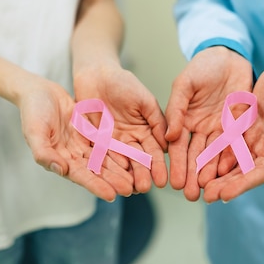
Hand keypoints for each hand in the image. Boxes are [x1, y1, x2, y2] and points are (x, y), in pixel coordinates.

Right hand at [17, 78, 134, 201]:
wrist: (39, 91)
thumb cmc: (32, 111)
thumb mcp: (34, 131)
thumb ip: (44, 153)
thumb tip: (61, 170)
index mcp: (59, 159)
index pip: (80, 176)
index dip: (96, 186)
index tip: (111, 195)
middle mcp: (73, 155)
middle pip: (96, 171)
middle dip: (113, 181)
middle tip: (131, 190)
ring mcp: (83, 144)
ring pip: (104, 159)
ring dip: (119, 169)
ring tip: (136, 178)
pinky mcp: (91, 133)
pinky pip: (107, 143)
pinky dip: (119, 150)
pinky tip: (133, 156)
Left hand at [74, 65, 167, 193]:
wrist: (96, 74)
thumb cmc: (123, 82)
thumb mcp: (144, 100)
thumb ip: (156, 120)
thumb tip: (170, 141)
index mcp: (145, 131)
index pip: (153, 152)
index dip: (158, 166)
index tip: (163, 180)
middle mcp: (129, 140)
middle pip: (136, 161)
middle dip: (141, 175)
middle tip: (145, 188)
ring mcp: (111, 142)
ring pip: (118, 163)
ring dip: (123, 177)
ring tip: (127, 189)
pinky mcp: (94, 141)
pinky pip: (98, 156)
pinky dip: (102, 168)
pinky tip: (105, 179)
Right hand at [165, 46, 253, 200]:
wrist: (229, 55)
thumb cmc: (202, 66)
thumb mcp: (184, 84)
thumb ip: (176, 109)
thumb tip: (169, 137)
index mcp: (184, 120)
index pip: (178, 147)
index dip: (176, 164)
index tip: (173, 183)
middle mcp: (201, 129)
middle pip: (196, 156)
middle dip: (193, 176)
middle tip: (191, 196)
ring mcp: (219, 129)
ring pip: (214, 156)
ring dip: (211, 174)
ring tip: (209, 192)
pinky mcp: (238, 126)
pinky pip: (234, 146)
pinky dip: (230, 161)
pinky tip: (228, 176)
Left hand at [202, 59, 263, 202]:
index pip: (258, 174)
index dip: (241, 185)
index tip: (223, 196)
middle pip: (242, 172)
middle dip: (224, 185)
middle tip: (204, 196)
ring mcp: (252, 140)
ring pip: (231, 161)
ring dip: (216, 173)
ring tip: (199, 184)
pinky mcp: (242, 128)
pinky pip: (225, 143)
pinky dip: (214, 153)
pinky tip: (199, 160)